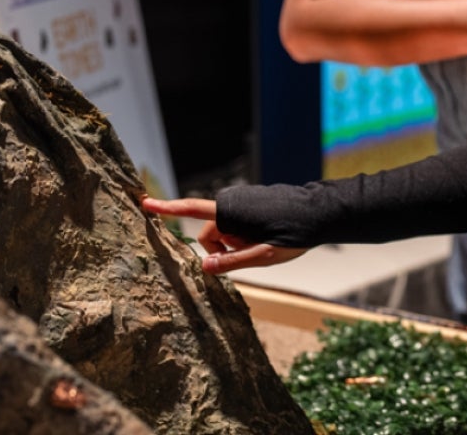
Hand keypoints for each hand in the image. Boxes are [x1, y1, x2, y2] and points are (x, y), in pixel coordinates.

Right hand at [141, 197, 307, 273]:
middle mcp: (233, 202)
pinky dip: (245, 235)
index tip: (145, 203)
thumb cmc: (295, 234)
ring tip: (264, 244)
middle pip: (210, 233)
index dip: (167, 208)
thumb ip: (233, 262)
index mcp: (231, 212)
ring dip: (235, 243)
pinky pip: (238, 224)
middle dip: (222, 248)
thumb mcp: (265, 256)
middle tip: (252, 252)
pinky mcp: (252, 202)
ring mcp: (243, 201)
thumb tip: (203, 266)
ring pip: (225, 231)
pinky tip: (267, 237)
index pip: (191, 210)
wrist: (321, 213)